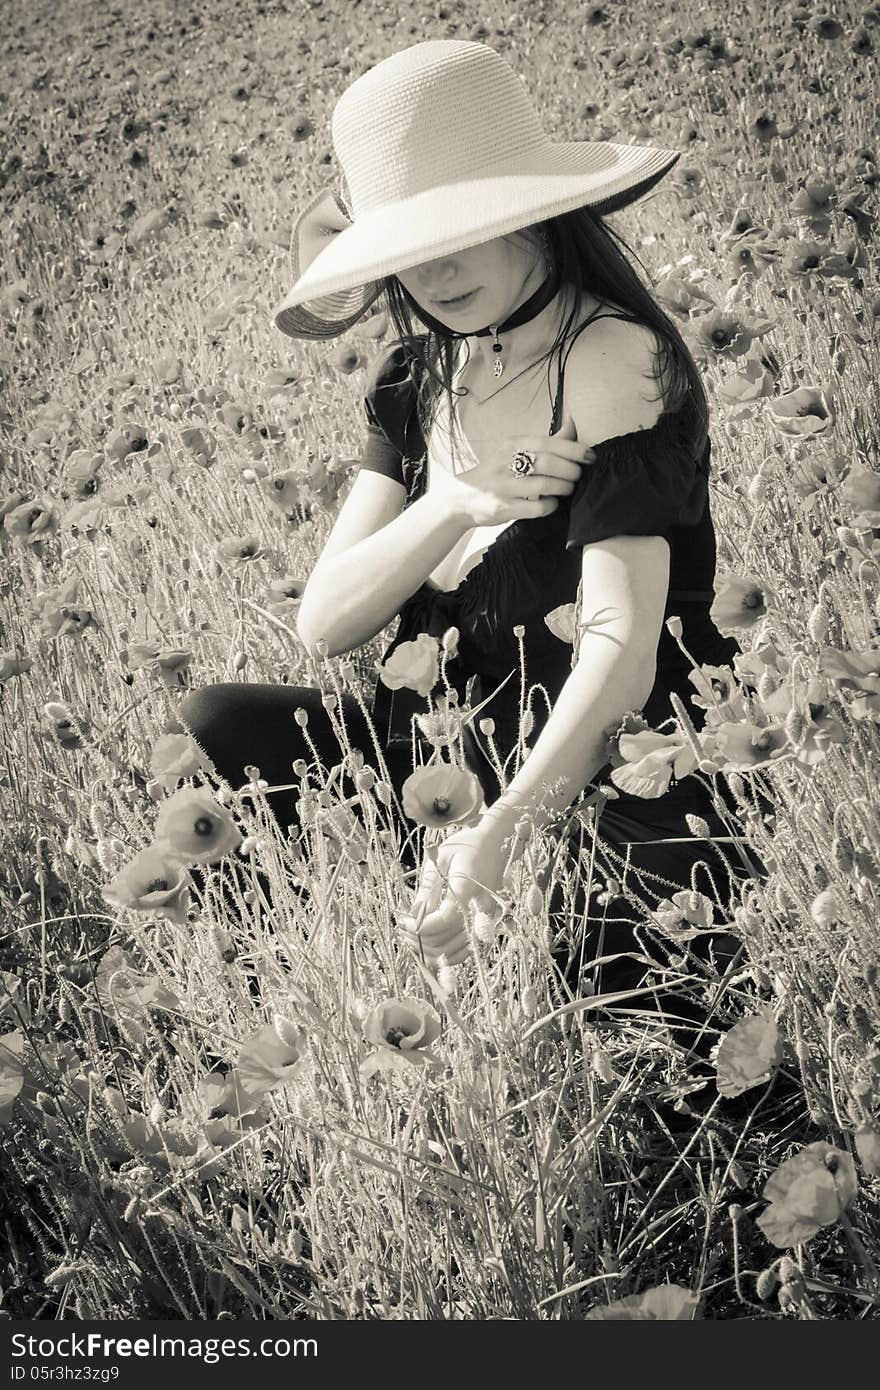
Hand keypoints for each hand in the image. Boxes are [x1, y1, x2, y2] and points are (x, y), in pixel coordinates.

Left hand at [398, 815, 524, 966]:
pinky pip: (468, 950)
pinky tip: (430, 947)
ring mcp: (486, 918)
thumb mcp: (440, 859)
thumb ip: (428, 889)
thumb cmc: (465, 846)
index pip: (443, 919)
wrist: (494, 843)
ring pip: (456, 951)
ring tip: (411, 938)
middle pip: (448, 939)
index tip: (403, 922)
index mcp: (467, 887)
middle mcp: (480, 907)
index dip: (420, 927)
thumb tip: (413, 915)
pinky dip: (447, 955)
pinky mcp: (486, 924)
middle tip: (402, 929)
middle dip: (420, 940)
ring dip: (431, 951)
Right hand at [446, 413, 594, 528]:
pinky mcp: (503, 508)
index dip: (574, 449)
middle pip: (548, 463)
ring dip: (563, 488)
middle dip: (571, 470)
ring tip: (567, 489)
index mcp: (511, 445)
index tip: (590, 456)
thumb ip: (545, 442)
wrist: (460, 498)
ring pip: (544, 485)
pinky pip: (537, 508)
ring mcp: (504, 487)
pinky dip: (550, 505)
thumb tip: (573, 425)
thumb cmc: (495, 473)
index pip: (548, 442)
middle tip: (577, 476)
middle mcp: (505, 463)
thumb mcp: (514, 452)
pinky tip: (551, 503)